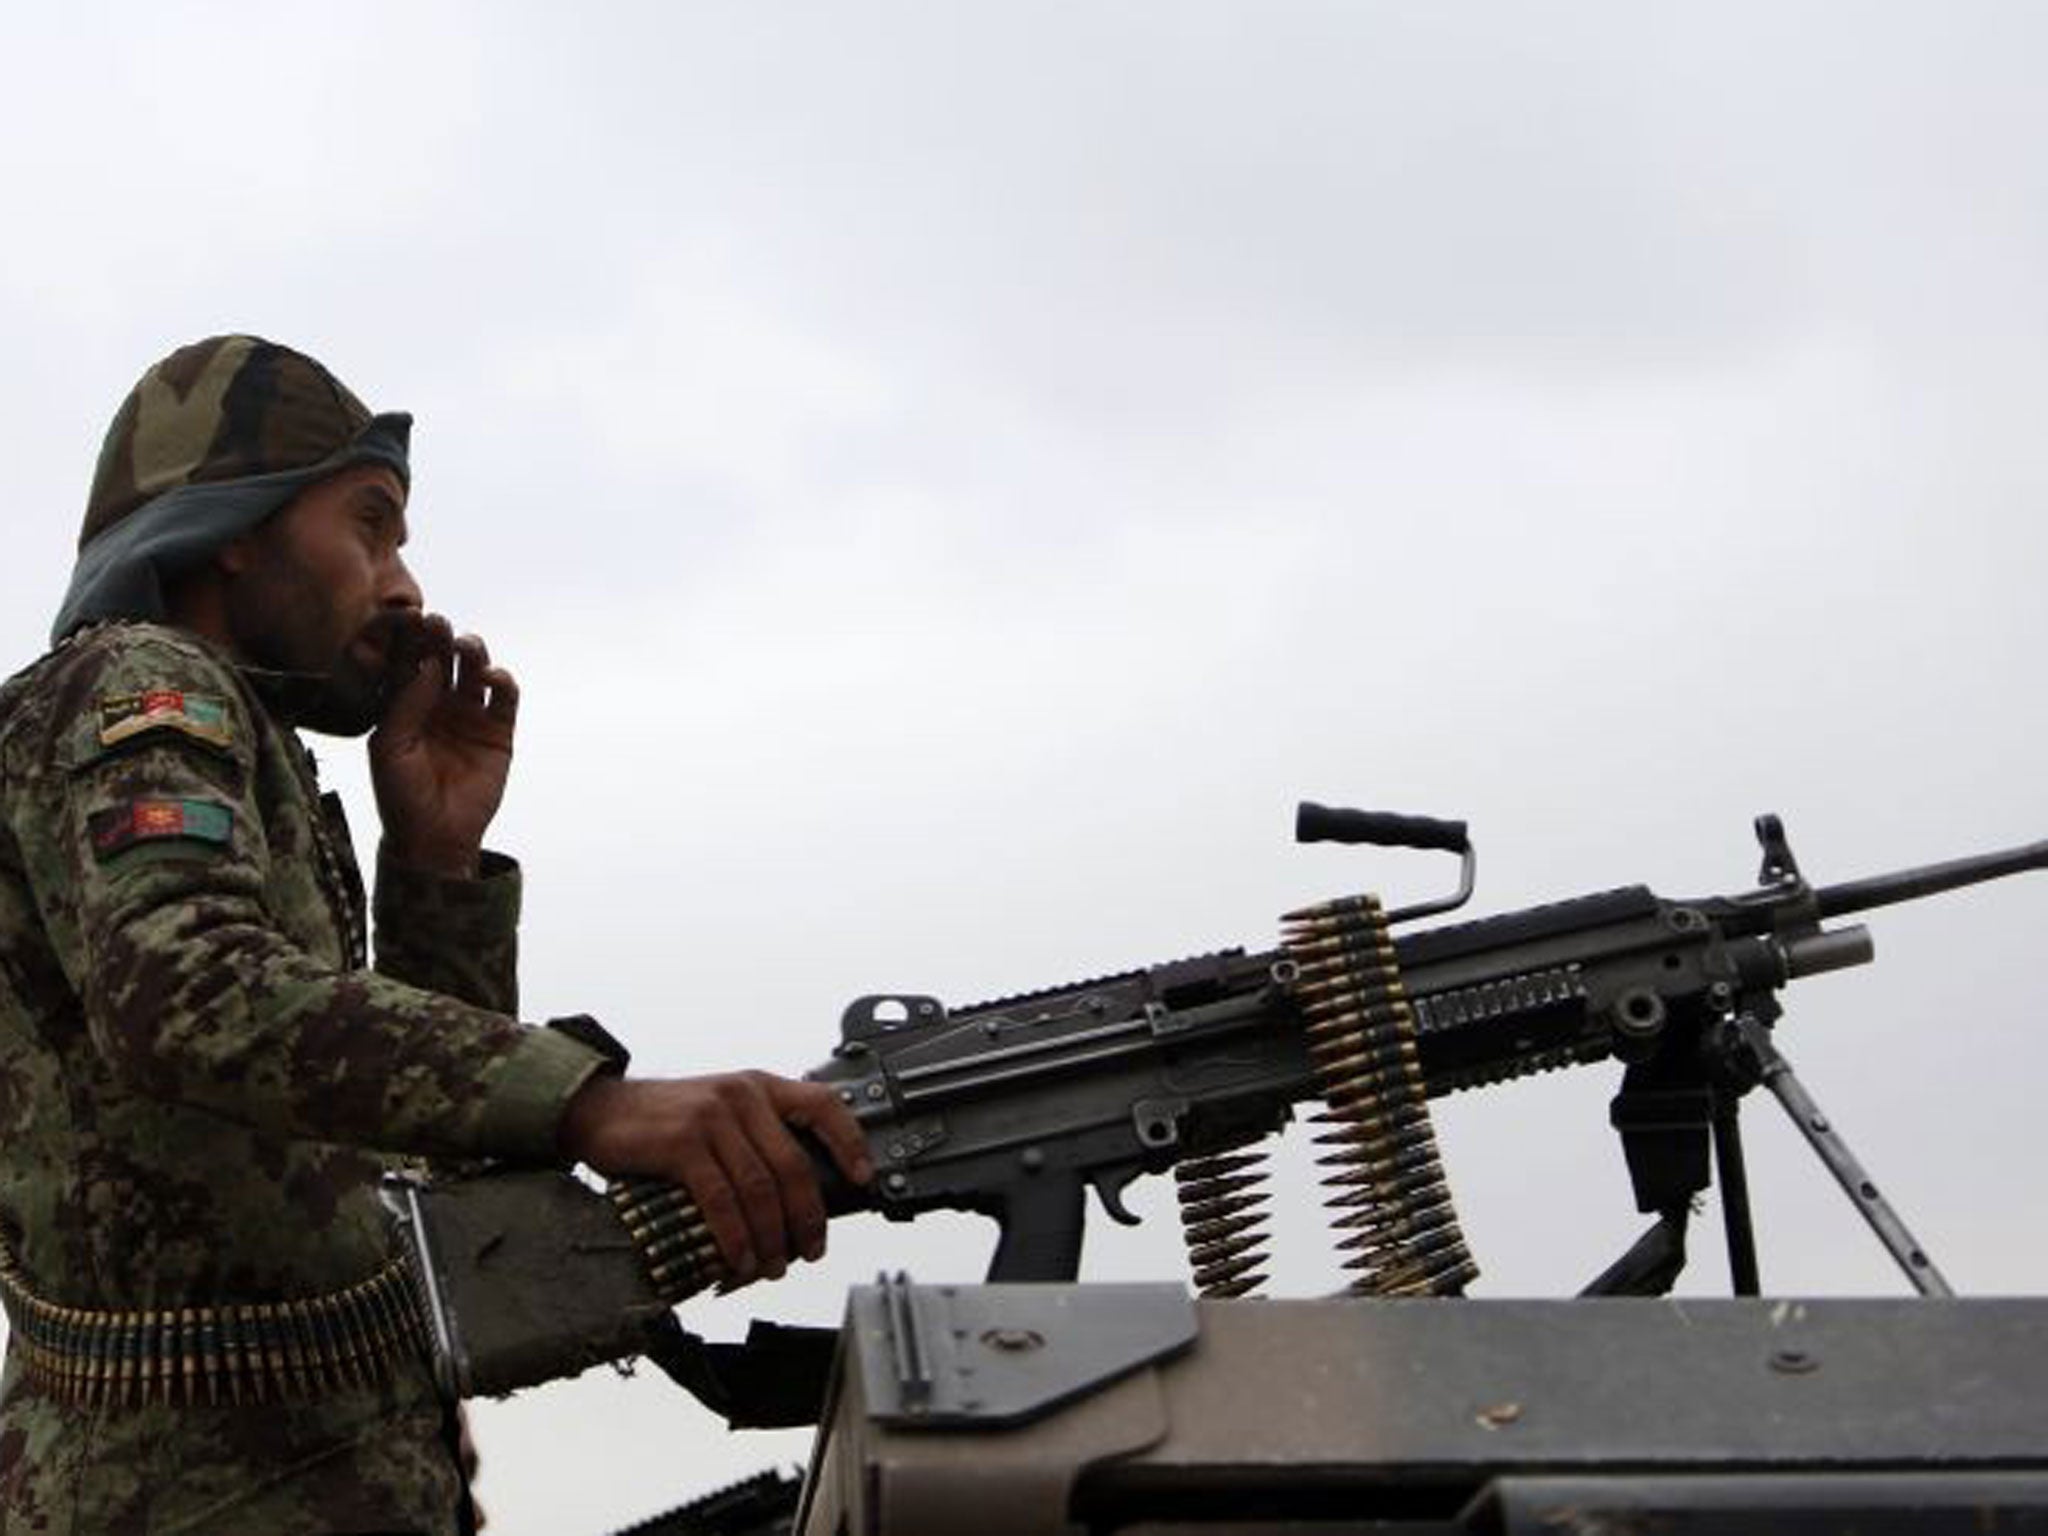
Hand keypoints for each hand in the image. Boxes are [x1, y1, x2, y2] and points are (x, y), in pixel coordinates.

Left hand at [370, 614, 518, 878]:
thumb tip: (428, 664)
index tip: (409, 620)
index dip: (409, 641)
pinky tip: (491, 676)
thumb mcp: (389, 747)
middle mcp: (438, 704)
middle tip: (437, 622)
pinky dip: (502, 681)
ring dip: (472, 651)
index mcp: (405, 704)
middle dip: (440, 638)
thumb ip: (405, 704)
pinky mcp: (499, 731)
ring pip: (474, 670)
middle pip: (443, 659)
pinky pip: (504, 698)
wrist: (434, 838)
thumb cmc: (401, 795)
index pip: (408, 662)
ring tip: (466, 645)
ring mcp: (470, 715)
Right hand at [557, 1071, 872, 1281]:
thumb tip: (797, 1196)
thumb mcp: (720, 1112)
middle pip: (794, 1164)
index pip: (822, 1104)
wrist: (599, 1110)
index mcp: (760, 1087)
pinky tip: (740, 1260)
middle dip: (808, 1216)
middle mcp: (742, 1096)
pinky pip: (722, 1199)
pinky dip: (736, 1236)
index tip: (863, 1178)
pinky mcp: (682, 1144)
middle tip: (811, 1250)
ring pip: (761, 1188)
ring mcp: (712, 1117)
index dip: (849, 1142)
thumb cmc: (664, 1121)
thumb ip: (756, 1138)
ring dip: (772, 1237)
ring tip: (774, 1266)